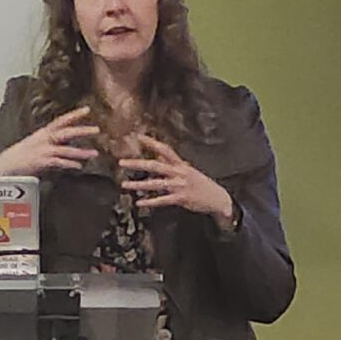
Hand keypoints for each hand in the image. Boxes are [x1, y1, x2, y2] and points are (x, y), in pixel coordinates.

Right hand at [0, 106, 101, 177]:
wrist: (5, 165)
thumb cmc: (20, 156)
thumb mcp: (35, 144)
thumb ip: (50, 143)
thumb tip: (65, 144)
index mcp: (42, 133)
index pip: (60, 120)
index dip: (74, 114)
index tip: (87, 109)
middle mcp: (43, 139)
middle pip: (66, 132)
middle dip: (82, 130)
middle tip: (97, 129)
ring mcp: (42, 150)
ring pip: (65, 149)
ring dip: (81, 152)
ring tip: (94, 154)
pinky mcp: (41, 162)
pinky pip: (58, 162)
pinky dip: (69, 164)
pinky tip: (78, 166)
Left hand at [120, 136, 234, 225]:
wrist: (218, 198)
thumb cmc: (201, 184)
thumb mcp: (188, 170)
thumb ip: (172, 163)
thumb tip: (158, 155)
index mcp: (181, 165)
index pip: (165, 150)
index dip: (152, 143)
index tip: (138, 136)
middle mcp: (179, 173)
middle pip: (155, 165)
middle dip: (138, 163)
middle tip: (122, 162)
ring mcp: (179, 186)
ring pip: (156, 184)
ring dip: (139, 184)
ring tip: (125, 184)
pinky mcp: (181, 198)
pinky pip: (162, 200)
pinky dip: (150, 202)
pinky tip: (139, 202)